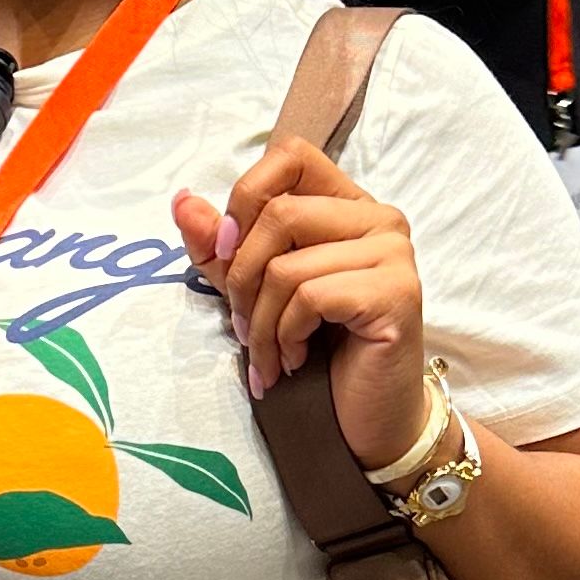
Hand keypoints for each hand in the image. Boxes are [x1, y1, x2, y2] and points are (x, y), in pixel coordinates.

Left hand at [171, 142, 428, 470]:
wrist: (364, 423)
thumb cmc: (318, 355)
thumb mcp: (255, 294)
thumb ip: (222, 248)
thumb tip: (182, 201)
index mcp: (347, 205)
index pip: (289, 156)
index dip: (244, 198)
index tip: (224, 253)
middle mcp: (379, 218)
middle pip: (279, 213)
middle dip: (241, 278)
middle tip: (242, 328)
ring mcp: (394, 253)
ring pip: (288, 264)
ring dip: (260, 322)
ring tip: (268, 356)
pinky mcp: (397, 293)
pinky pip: (311, 297)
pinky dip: (286, 335)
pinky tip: (295, 359)